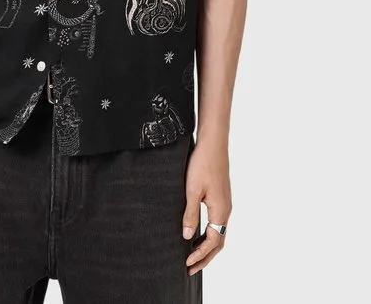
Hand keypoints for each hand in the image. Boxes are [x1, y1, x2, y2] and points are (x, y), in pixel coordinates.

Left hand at [182, 141, 231, 275]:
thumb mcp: (192, 190)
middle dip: (205, 257)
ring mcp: (225, 204)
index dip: (199, 255)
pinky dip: (209, 234)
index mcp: (221, 211)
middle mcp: (226, 211)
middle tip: (190, 269)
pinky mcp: (221, 198)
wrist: (213, 144)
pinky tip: (198, 233)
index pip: (212, 242)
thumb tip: (187, 237)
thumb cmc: (202, 164)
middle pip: (218, 242)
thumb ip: (190, 214)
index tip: (186, 263)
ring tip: (192, 256)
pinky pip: (217, 223)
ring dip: (207, 247)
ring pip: (219, 233)